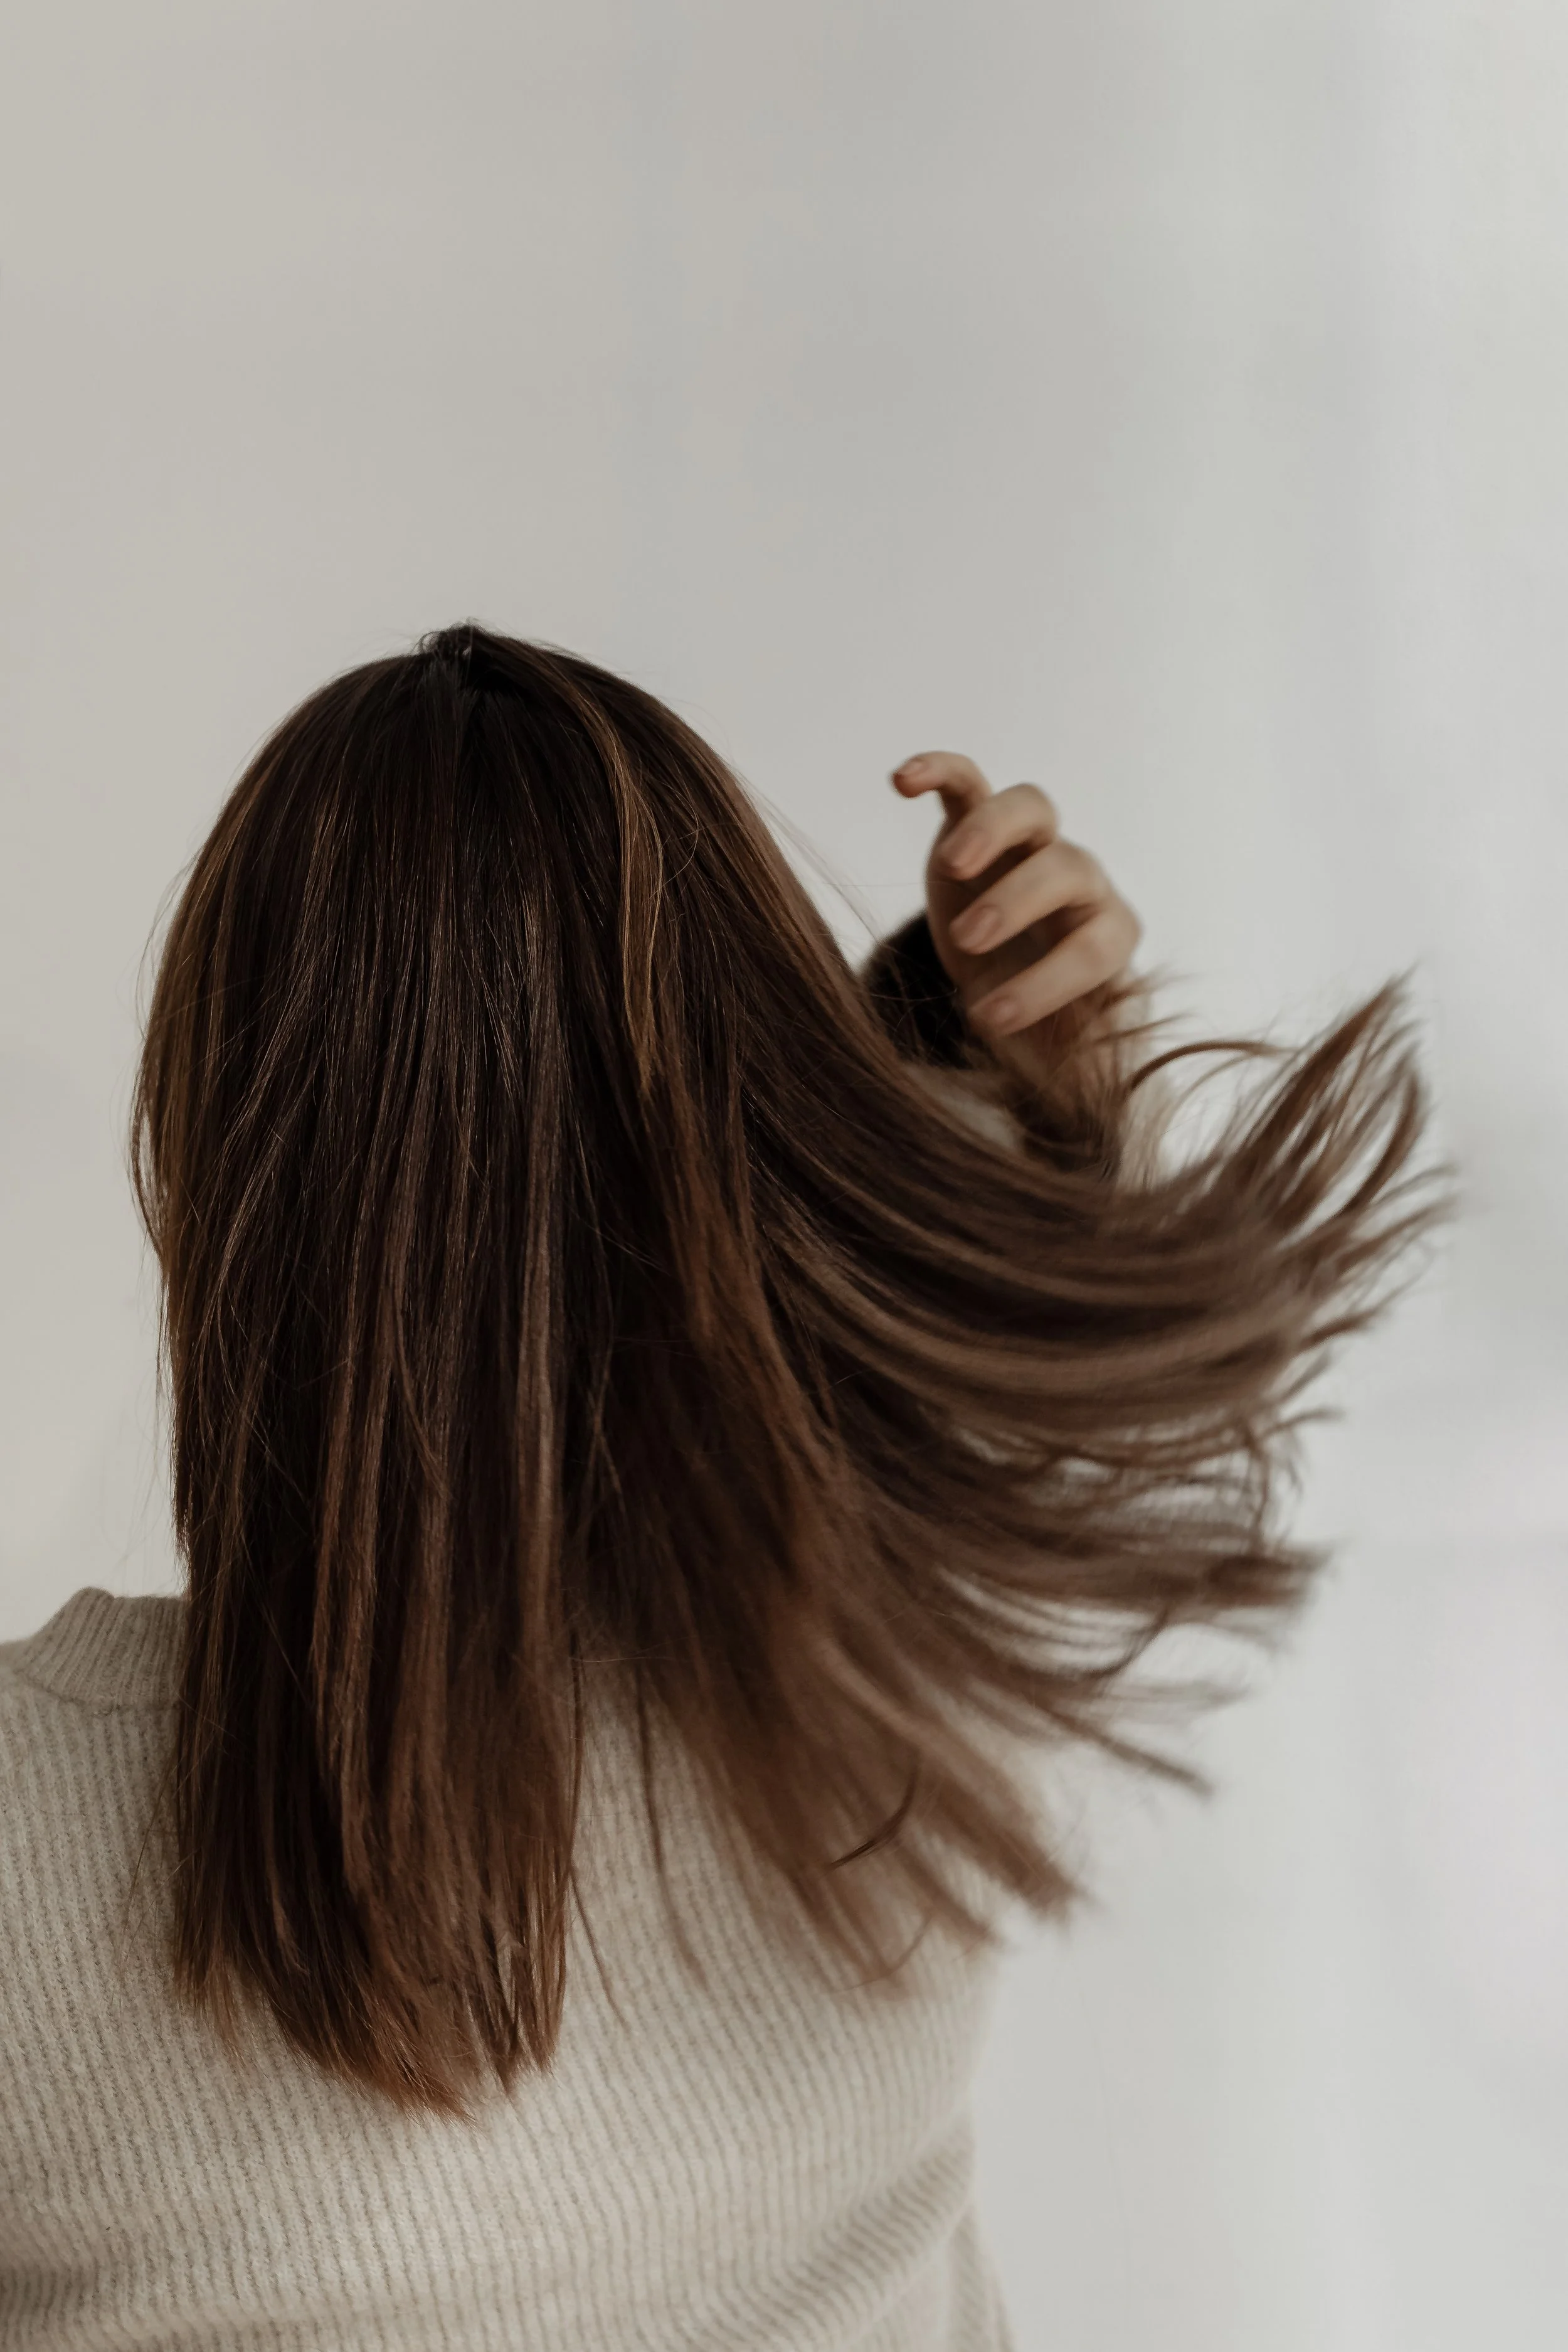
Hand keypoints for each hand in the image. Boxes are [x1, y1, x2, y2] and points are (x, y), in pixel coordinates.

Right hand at [889, 751, 1141, 1080]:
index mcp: (1106, 938)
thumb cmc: (1039, 1023)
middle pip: (1067, 867)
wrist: (1006, 975)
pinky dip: (939, 769)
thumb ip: (1077, 1083)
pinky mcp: (976, 822)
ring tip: (950, 870)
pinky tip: (901, 781)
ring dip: (992, 834)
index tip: (990, 1019)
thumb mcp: (1060, 1060)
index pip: (1094, 948)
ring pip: (1030, 808)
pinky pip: (968, 781)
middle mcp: (1078, 882)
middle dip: (1020, 903)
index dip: (1050, 980)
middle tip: (968, 945)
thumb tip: (1095, 1133)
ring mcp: (1029, 844)